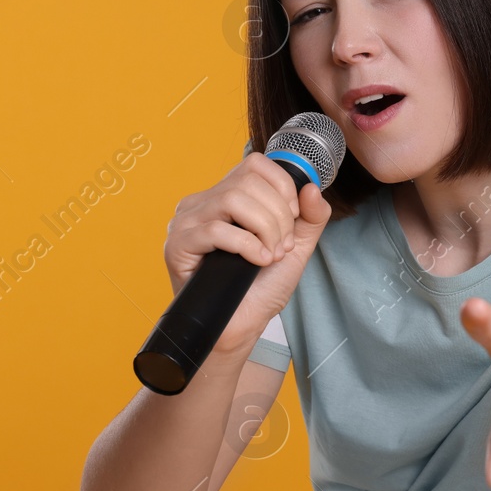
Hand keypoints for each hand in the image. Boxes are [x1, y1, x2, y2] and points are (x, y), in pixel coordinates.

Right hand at [163, 152, 330, 353]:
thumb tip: (312, 187)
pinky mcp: (178, 244)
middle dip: (278, 215)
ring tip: (270, 255)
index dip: (282, 187)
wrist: (241, 326)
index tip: (293, 218)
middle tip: (281, 247)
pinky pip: (217, 229)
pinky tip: (256, 263)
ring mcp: (187, 221)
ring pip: (234, 199)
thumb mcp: (295, 246)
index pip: (255, 164)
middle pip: (248, 182)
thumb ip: (310, 216)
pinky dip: (247, 245)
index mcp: (226, 195)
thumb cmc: (262, 287)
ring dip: (265, 229)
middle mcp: (203, 202)